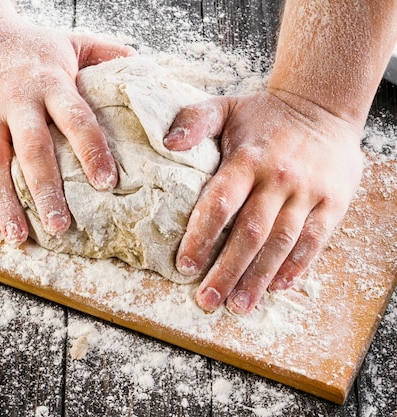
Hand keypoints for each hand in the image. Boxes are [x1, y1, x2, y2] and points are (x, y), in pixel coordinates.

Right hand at [0, 17, 134, 242]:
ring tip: (18, 237)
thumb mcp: (69, 42)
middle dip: (46, 191)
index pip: (75, 119)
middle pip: (32, 150)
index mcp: (49, 84)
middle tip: (60, 227)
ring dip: (6, 203)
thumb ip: (105, 54)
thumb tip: (142, 64)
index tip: (106, 184)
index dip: (92, 151)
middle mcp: (16, 102)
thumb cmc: (26, 46)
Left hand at [164, 91, 363, 313]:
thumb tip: (169, 143)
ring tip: (239, 305)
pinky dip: (296, 266)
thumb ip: (194, 121)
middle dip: (227, 270)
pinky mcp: (332, 202)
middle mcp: (278, 178)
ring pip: (281, 243)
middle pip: (250, 233)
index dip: (201, 237)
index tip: (185, 266)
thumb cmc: (265, 115)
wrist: (322, 106)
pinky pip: (314, 240)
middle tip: (207, 300)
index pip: (220, 203)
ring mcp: (307, 192)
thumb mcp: (226, 108)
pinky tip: (276, 286)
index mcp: (247, 159)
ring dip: (259, 278)